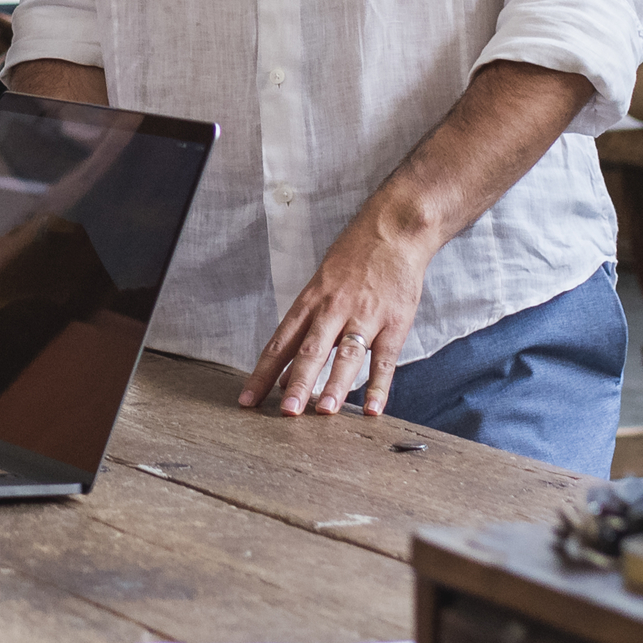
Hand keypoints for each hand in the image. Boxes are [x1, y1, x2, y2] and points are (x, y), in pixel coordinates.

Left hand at [240, 208, 434, 417]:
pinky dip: (379, 386)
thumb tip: (284, 373)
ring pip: (347, 355)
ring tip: (324, 411)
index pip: (280, 343)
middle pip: (311, 350)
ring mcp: (365, 316)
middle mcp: (333, 310)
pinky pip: (385, 359)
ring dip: (335, 384)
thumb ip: (304, 332)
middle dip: (297, 382)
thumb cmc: (353, 259)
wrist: (392, 231)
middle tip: (286, 411)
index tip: (248, 399)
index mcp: (310, 302)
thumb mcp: (320, 287)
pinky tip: (371, 408)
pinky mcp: (394, 323)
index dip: (262, 373)